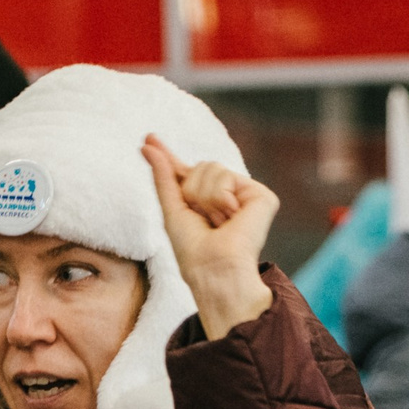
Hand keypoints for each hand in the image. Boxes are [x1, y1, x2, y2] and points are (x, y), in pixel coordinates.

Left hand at [143, 135, 276, 339]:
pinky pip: (226, 177)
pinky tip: (231, 218)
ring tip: (218, 223)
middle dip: (192, 192)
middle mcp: (229, 196)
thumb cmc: (193, 252)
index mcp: (207, 201)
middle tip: (204, 220)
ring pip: (212, 168)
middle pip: (200, 166)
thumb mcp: (172, 210)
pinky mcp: (261, 196)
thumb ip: (163, 176)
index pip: (185, 172)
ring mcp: (246, 195)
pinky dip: (220, 199)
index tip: (148, 138)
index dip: (167, 155)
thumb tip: (147, 144)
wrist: (215, 270)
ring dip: (205, 198)